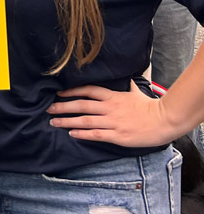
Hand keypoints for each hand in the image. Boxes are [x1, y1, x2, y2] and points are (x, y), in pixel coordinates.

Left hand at [47, 82, 177, 147]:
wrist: (164, 121)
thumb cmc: (150, 107)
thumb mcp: (136, 93)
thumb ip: (129, 87)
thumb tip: (128, 78)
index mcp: (113, 97)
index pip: (88, 90)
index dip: (72, 91)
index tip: (59, 93)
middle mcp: (109, 108)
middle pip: (81, 105)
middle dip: (63, 107)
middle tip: (49, 109)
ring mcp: (112, 122)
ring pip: (85, 121)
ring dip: (67, 121)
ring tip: (54, 122)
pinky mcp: (117, 136)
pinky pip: (96, 134)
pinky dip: (82, 134)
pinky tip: (71, 133)